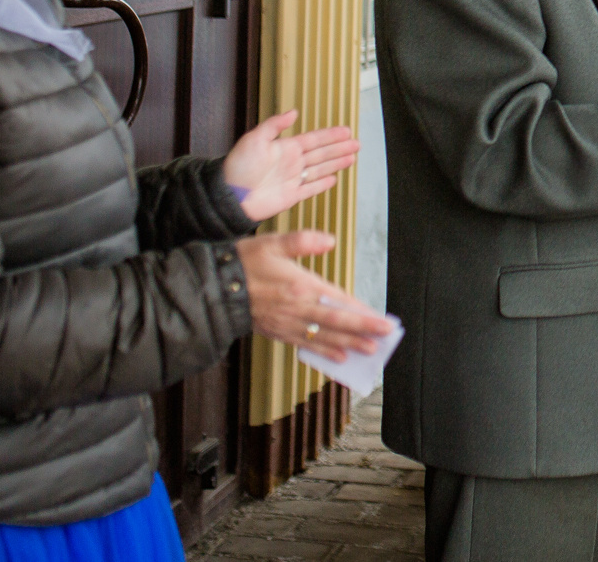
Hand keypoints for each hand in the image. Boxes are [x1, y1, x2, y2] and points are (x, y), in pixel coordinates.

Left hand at [223, 110, 358, 222]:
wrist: (229, 196)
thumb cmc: (238, 166)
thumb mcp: (254, 139)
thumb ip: (274, 125)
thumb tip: (293, 112)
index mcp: (285, 148)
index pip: (314, 139)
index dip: (331, 135)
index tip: (346, 130)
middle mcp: (291, 163)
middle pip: (322, 154)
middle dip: (340, 148)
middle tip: (356, 143)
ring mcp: (292, 180)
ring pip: (320, 170)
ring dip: (336, 164)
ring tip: (352, 158)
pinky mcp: (290, 196)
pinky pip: (310, 189)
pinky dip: (322, 184)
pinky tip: (333, 179)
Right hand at [236, 231, 392, 361]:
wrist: (213, 289)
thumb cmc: (244, 263)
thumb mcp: (272, 243)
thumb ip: (303, 241)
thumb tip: (329, 241)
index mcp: (299, 287)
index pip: (338, 303)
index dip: (362, 313)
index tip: (382, 320)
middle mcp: (296, 309)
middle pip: (336, 324)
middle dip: (363, 331)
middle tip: (385, 338)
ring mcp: (287, 324)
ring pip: (323, 338)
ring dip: (348, 344)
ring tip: (370, 351)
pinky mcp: (277, 332)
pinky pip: (305, 345)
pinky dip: (324, 352)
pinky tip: (339, 357)